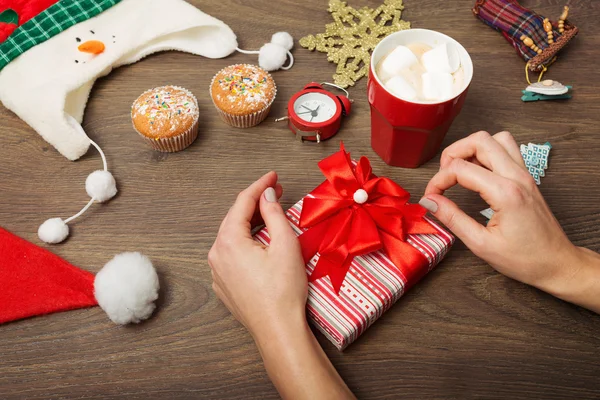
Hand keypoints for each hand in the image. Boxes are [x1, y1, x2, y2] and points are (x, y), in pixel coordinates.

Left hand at [208, 171, 306, 339]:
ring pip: (232, 236)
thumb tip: (267, 195)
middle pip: (235, 218)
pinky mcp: (224, 285)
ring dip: (251, 222)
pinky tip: (260, 241)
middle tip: (276, 191)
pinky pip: (232, 254)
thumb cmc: (284, 291)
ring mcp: (218, 272)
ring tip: (271, 213)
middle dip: (255, 202)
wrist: (278, 329)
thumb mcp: (285, 244)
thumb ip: (274, 213)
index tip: (273, 175)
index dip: (259, 185)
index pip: (243, 202)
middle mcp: (216, 254)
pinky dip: (246, 242)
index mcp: (229, 241)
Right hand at [420, 131, 599, 310]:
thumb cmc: (524, 259)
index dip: (438, 181)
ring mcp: (525, 174)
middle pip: (480, 140)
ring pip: (496, 139)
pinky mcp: (527, 177)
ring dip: (473, 149)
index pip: (461, 169)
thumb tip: (429, 201)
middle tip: (443, 176)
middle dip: (453, 153)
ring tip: (460, 170)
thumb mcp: (481, 244)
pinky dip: (488, 153)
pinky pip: (507, 150)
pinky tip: (478, 173)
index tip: (431, 197)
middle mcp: (517, 177)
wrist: (557, 263)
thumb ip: (452, 218)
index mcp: (505, 193)